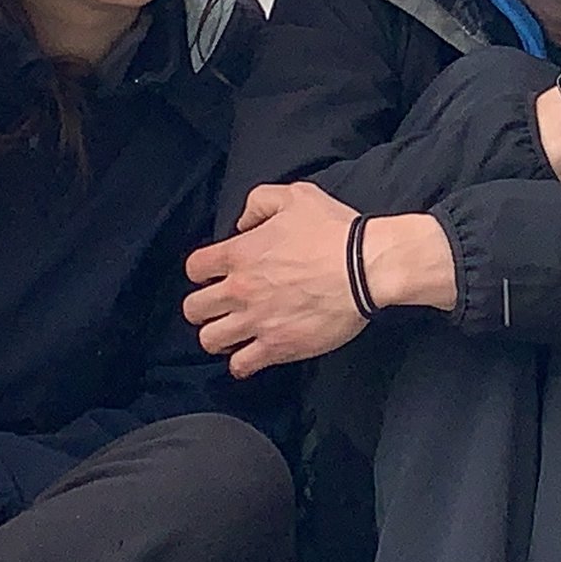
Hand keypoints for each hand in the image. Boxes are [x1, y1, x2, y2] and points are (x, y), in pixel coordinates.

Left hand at [186, 184, 451, 377]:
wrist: (366, 268)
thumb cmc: (335, 232)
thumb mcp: (296, 195)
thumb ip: (260, 202)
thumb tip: (243, 223)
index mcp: (240, 253)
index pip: (194, 269)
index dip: (202, 271)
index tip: (215, 274)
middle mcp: (240, 290)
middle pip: (193, 309)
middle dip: (203, 307)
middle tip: (220, 305)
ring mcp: (257, 321)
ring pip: (210, 340)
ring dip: (219, 335)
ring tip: (233, 332)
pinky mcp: (278, 346)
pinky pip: (241, 365)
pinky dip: (242, 362)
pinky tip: (251, 354)